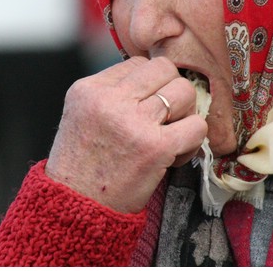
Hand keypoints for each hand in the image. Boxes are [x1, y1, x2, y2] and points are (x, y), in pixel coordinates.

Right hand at [45, 56, 206, 213]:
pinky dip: (193, 139)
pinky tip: (175, 154)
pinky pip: (196, 126)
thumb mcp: (81, 115)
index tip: (145, 107)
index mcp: (89, 89)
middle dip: (171, 90)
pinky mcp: (156, 147)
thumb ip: (109, 93)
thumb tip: (154, 79)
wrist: (75, 209)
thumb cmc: (81, 166)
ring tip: (170, 135)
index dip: (149, 84)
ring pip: (184, 92)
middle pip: (164, 68)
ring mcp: (134, 122)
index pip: (137, 63)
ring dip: (184, 114)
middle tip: (165, 116)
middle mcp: (110, 100)